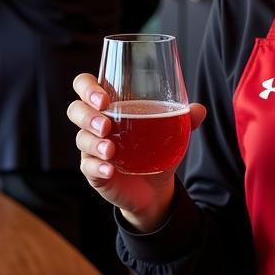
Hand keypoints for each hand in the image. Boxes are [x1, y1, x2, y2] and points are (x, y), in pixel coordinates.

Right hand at [67, 72, 206, 232]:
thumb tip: (199, 109)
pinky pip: (88, 167)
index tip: (104, 98)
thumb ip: (185, 118)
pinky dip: (98, 167)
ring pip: (81, 138)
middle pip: (75, 110)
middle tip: (106, 124)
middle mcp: (96, 124)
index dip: (87, 87)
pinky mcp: (94, 171)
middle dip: (87, 115)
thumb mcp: (173, 131)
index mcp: (111, 106)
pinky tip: (110, 169)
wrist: (156, 188)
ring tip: (110, 150)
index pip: (85, 86)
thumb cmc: (157, 149)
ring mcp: (91, 148)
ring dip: (94, 142)